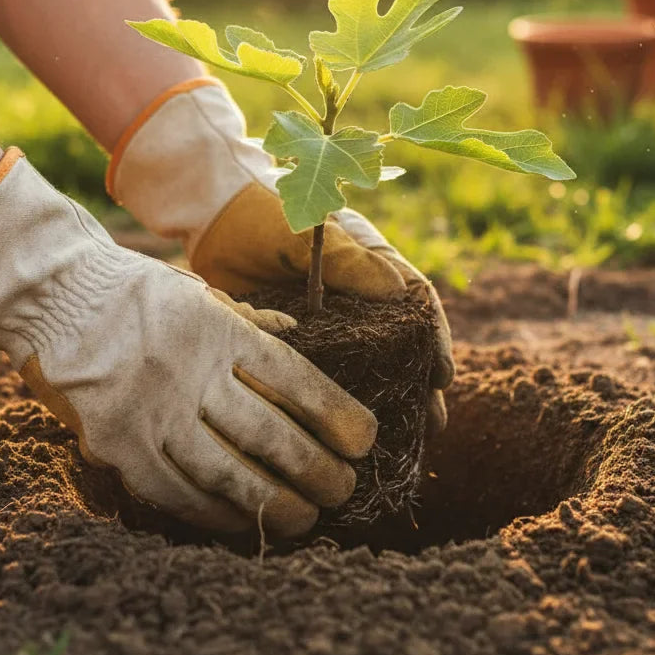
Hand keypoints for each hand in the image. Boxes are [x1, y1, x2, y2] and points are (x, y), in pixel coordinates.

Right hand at [0, 150, 375, 536]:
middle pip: (268, 435)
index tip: (365, 440)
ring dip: (276, 504)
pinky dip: (220, 513)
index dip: (337, 416)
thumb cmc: (141, 295)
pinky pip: (178, 494)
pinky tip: (249, 521)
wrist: (56, 300)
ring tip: (308, 517)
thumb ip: (251, 322)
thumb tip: (299, 336)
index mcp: (217, 330)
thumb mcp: (203, 292)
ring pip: (227, 476)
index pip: (294, 380)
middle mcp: (187, 373)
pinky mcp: (117, 448)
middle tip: (346, 488)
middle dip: (317, 470)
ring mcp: (149, 415)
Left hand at [108, 80, 453, 430]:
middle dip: (421, 384)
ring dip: (390, 400)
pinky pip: (329, 375)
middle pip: (403, 343)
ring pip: (370, 366)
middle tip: (433, 424)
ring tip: (407, 440)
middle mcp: (358, 297)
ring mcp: (331, 323)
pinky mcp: (301, 343)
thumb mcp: (304, 235)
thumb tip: (397, 291)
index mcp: (371, 265)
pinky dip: (342, 401)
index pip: (417, 303)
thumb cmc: (264, 214)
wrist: (211, 220)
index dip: (435, 340)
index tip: (443, 376)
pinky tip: (347, 431)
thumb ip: (345, 261)